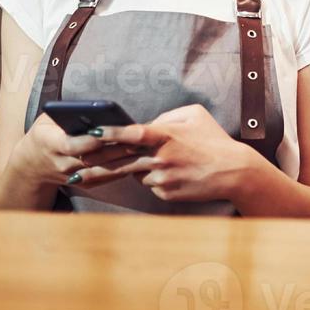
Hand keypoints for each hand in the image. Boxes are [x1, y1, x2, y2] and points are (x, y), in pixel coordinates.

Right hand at [11, 112, 145, 189]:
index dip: (91, 141)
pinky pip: (107, 177)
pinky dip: (125, 170)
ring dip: (127, 163)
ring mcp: (73, 177)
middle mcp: (62, 164)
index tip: (110, 132)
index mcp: (51, 144)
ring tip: (150, 154)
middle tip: (141, 142)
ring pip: (104, 171)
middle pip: (93, 159)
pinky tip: (143, 162)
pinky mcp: (85, 184)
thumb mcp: (48, 119)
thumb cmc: (46, 132)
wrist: (33, 164)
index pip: (72, 145)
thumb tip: (93, 106)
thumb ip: (66, 113)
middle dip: (117, 151)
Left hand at [97, 103, 260, 203]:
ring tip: (160, 163)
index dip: (109, 133)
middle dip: (95, 164)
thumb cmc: (214, 140)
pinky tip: (176, 174)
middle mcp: (160, 157)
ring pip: (136, 173)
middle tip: (76, 167)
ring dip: (139, 168)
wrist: (233, 172)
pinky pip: (150, 185)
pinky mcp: (165, 193)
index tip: (90, 133)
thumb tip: (146, 124)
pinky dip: (156, 179)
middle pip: (120, 161)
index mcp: (165, 135)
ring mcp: (162, 177)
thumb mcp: (194, 116)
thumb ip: (166, 116)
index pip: (131, 133)